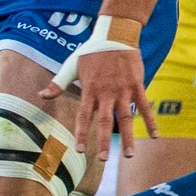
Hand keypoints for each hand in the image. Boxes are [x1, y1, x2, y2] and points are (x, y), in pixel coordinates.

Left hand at [41, 46, 154, 161]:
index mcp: (89, 89)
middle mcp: (106, 92)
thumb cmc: (91, 52)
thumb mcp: (71, 65)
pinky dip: (150, 121)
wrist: (115, 35)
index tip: (79, 150)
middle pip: (105, 121)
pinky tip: (154, 136)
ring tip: (129, 155)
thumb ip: (58, 83)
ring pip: (126, 118)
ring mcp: (123, 90)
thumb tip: (41, 96)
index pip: (84, 116)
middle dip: (104, 141)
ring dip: (128, 137)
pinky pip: (144, 106)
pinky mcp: (137, 85)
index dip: (81, 133)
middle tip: (103, 159)